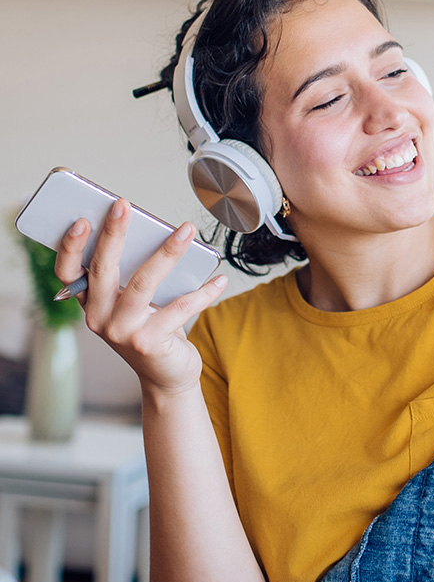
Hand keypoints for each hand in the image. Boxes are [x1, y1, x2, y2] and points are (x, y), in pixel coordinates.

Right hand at [54, 199, 227, 393]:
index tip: (82, 219)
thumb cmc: (154, 332)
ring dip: (168, 252)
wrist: (167, 376)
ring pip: (143, 283)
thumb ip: (135, 278)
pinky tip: (219, 279)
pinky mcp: (149, 343)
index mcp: (91, 304)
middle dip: (114, 233)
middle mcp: (100, 318)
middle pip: (104, 269)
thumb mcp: (137, 305)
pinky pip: (180, 308)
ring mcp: (122, 332)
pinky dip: (203, 292)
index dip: (71, 247)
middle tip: (125, 205)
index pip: (68, 272)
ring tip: (186, 231)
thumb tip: (155, 236)